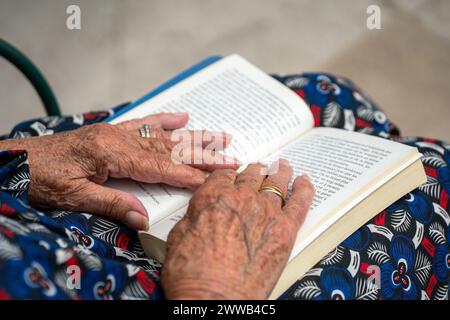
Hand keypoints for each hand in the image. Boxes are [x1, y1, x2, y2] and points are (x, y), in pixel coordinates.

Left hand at [3, 112, 238, 229]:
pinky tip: (183, 117)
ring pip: (162, 136)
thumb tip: (143, 218)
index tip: (214, 179)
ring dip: (193, 138)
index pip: (160, 167)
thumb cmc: (41, 179)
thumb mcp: (73, 197)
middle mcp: (119, 138)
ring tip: (220, 136)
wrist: (16, 160)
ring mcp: (117, 132)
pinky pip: (143, 123)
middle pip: (169, 149)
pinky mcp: (112, 132)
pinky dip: (164, 119)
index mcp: (111, 153)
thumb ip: (111, 204)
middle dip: (202, 155)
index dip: (189, 175)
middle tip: (230, 157)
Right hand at [162, 159, 314, 298]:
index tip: (233, 178)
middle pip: (252, 174)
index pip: (225, 174)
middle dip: (254, 171)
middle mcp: (241, 198)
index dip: (229, 175)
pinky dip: (304, 189)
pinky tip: (304, 183)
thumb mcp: (178, 235)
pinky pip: (300, 201)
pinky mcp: (285, 229)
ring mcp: (266, 211)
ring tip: (283, 167)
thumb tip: (201, 211)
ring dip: (280, 172)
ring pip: (276, 182)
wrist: (215, 298)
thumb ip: (195, 215)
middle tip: (258, 171)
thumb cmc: (192, 274)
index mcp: (214, 196)